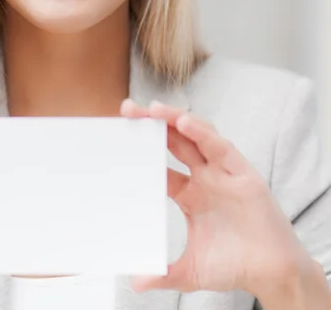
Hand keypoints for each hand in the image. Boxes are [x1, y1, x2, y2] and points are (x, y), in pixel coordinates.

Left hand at [120, 99, 309, 296]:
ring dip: (175, 119)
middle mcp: (204, 177)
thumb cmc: (234, 265)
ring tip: (153, 109)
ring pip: (196, 136)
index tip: (120, 136)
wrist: (273, 274)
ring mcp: (222, 172)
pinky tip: (184, 122)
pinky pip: (220, 147)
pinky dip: (202, 133)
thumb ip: (164, 274)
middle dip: (153, 122)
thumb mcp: (191, 270)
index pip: (160, 162)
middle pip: (174, 140)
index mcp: (189, 193)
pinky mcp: (242, 173)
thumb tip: (134, 283)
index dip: (142, 149)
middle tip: (129, 109)